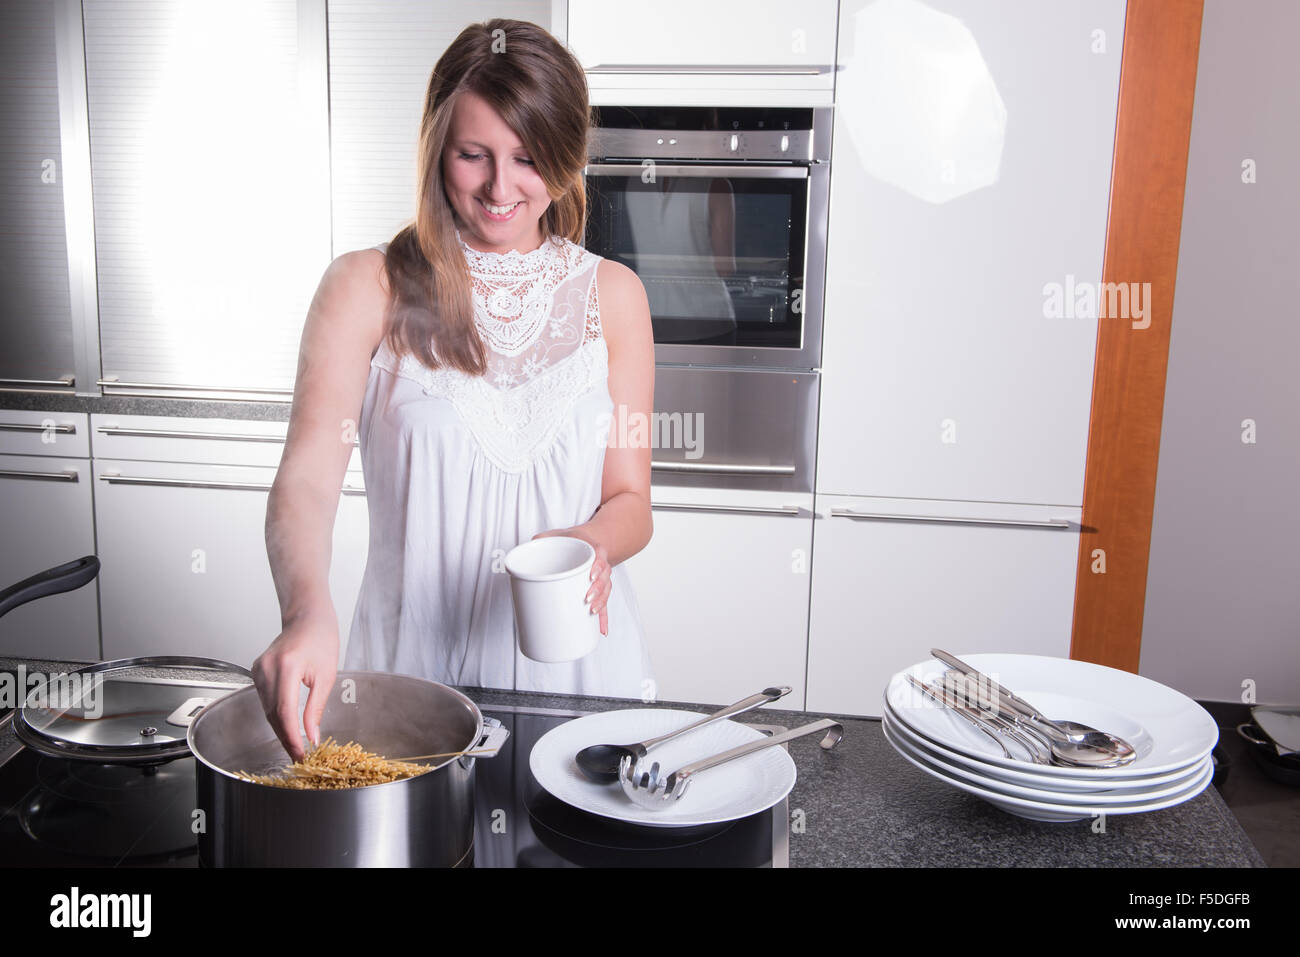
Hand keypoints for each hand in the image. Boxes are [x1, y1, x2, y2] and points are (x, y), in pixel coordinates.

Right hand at [251, 611, 338, 762]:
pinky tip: (286, 725)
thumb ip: (315, 708)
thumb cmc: (321, 639)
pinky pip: (264, 700)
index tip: (299, 754)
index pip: (284, 712)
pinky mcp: (256, 671)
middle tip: (298, 756)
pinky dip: (275, 714)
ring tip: (294, 745)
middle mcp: (267, 668)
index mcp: (286, 667)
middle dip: (285, 738)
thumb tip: (311, 736)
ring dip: (279, 728)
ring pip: (266, 709)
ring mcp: (258, 669)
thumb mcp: (326, 676)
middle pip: (273, 714)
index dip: (290, 737)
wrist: (307, 617)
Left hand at [533, 526, 609, 636]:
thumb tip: (526, 549)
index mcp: (594, 549)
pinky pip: (604, 605)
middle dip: (598, 589)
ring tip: (592, 611)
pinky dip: (604, 619)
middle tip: (586, 598)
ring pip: (606, 591)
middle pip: (605, 578)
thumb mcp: (558, 534)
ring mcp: (601, 579)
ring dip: (601, 603)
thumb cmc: (572, 540)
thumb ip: (544, 539)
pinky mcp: (598, 591)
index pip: (600, 557)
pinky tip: (601, 630)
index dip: (598, 566)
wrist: (587, 541)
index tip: (591, 575)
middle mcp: (601, 565)